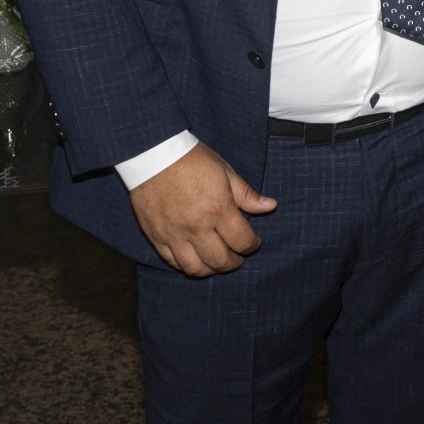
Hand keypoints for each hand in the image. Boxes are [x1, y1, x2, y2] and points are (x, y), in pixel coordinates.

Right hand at [130, 144, 277, 276]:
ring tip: (216, 261)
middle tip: (237, 256)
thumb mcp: (225, 171)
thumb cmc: (191, 159)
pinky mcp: (156, 236)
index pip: (242, 241)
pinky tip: (194, 258)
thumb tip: (271, 206)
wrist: (152, 153)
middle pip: (220, 261)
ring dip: (211, 270)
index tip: (253, 242)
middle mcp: (197, 226)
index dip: (252, 245)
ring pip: (195, 269)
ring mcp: (174, 234)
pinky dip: (186, 265)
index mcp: (218, 208)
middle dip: (234, 263)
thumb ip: (247, 194)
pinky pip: (172, 262)